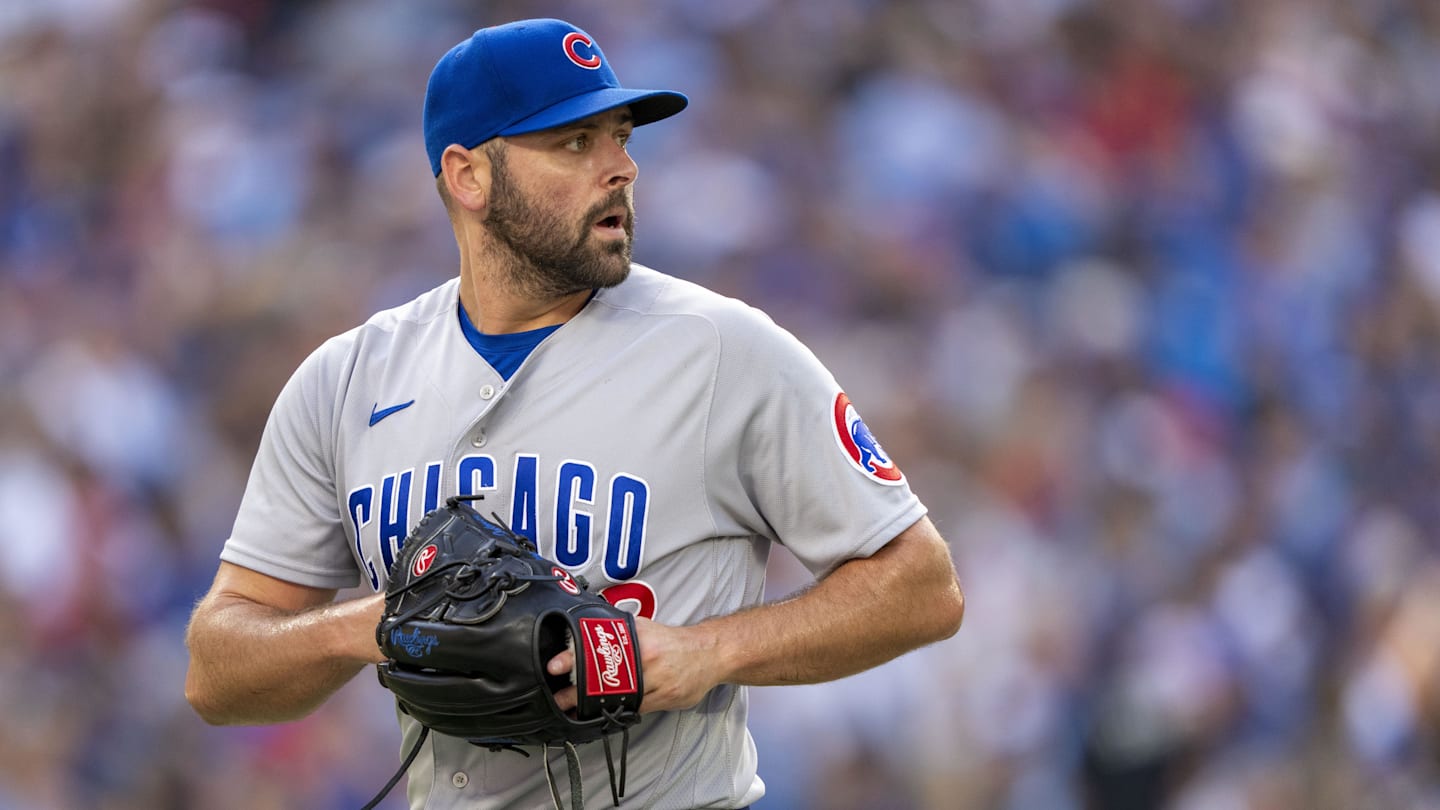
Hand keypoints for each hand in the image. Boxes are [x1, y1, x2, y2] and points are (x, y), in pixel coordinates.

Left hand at [547, 616, 722, 713]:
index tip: (555, 665)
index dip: (575, 658)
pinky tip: (602, 713)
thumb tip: (590, 627)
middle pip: (606, 679)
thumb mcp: (645, 628)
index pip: (600, 651)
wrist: (710, 654)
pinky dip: (617, 711)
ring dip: (593, 706)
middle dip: (578, 690)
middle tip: (558, 698)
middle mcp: (647, 662)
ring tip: (573, 709)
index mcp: (639, 641)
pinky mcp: (663, 700)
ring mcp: (656, 684)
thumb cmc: (674, 642)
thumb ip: (620, 630)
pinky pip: (634, 709)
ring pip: (619, 698)